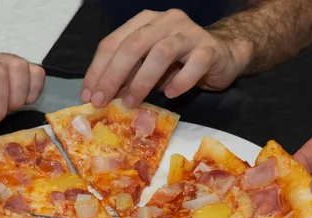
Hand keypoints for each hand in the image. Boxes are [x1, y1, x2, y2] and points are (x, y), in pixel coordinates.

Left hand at [81, 9, 250, 107]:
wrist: (223, 55)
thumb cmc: (180, 62)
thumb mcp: (148, 66)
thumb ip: (128, 75)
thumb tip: (102, 96)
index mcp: (144, 23)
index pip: (114, 42)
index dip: (98, 70)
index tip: (88, 96)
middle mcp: (165, 22)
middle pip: (133, 45)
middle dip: (113, 76)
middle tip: (103, 102)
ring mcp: (188, 33)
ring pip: (161, 53)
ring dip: (142, 81)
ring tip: (132, 103)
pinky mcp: (209, 49)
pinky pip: (193, 64)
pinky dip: (180, 81)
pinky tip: (171, 95)